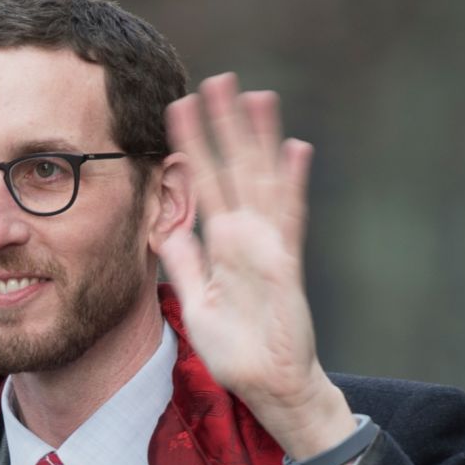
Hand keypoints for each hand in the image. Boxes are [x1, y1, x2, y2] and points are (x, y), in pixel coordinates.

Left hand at [159, 75, 357, 464]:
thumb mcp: (198, 303)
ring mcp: (269, 247)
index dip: (192, 147)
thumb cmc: (237, 349)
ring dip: (260, 140)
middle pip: (235, 169)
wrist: (268, 385)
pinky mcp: (285, 265)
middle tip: (218, 79)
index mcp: (223, 245)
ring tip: (257, 96)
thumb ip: (186, 265)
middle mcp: (247, 237)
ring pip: (263, 181)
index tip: (177, 109)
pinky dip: (293, 184)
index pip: (204, 185)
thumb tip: (168, 231)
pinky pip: (288, 219)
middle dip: (226, 126)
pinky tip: (295, 148)